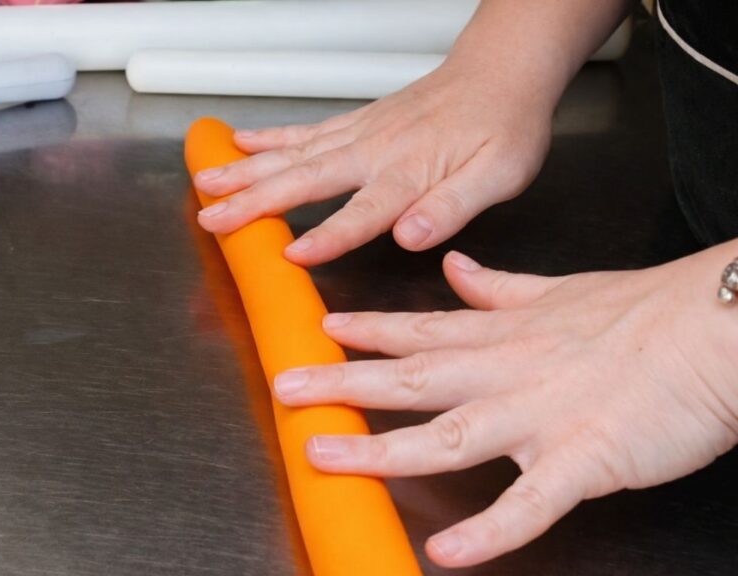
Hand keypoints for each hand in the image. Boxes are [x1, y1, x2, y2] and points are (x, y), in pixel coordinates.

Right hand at [193, 61, 553, 264]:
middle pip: (306, 179)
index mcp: (409, 173)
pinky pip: (303, 132)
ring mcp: (360, 133)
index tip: (291, 255)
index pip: (362, 212)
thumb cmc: (503, 127)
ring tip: (206, 182)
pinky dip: (267, 139)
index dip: (327, 236)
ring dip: (246, 169)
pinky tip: (240, 144)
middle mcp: (375, 151)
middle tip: (213, 218)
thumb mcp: (499, 175)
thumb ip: (451, 207)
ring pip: (293, 154)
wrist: (501, 73)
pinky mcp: (356, 123)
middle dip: (255, 201)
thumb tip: (410, 236)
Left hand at [271, 248, 737, 566]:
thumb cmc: (645, 314)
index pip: (420, 331)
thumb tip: (455, 270)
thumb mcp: (559, 290)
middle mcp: (506, 373)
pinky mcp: (583, 460)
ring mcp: (540, 417)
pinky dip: (489, 530)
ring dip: (380, 450)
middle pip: (410, 380)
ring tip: (322, 456)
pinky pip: (529, 503)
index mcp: (503, 335)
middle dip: (342, 385)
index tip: (320, 331)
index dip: (365, 334)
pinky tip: (446, 552)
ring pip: (445, 436)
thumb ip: (498, 288)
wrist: (716, 328)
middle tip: (287, 387)